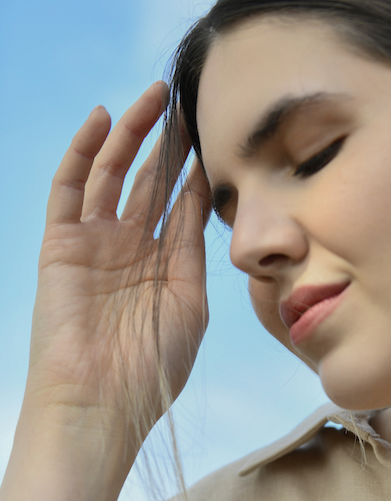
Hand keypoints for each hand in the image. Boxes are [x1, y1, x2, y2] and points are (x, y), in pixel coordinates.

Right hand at [27, 82, 211, 436]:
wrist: (101, 401)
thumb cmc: (154, 365)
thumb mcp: (190, 304)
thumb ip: (194, 252)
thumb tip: (205, 204)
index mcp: (165, 266)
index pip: (183, 205)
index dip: (199, 170)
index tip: (219, 136)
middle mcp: (130, 249)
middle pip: (150, 182)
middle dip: (170, 145)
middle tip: (190, 104)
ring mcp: (95, 243)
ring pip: (114, 174)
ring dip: (133, 135)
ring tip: (157, 98)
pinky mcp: (61, 242)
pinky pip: (70, 186)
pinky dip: (84, 151)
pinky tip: (104, 118)